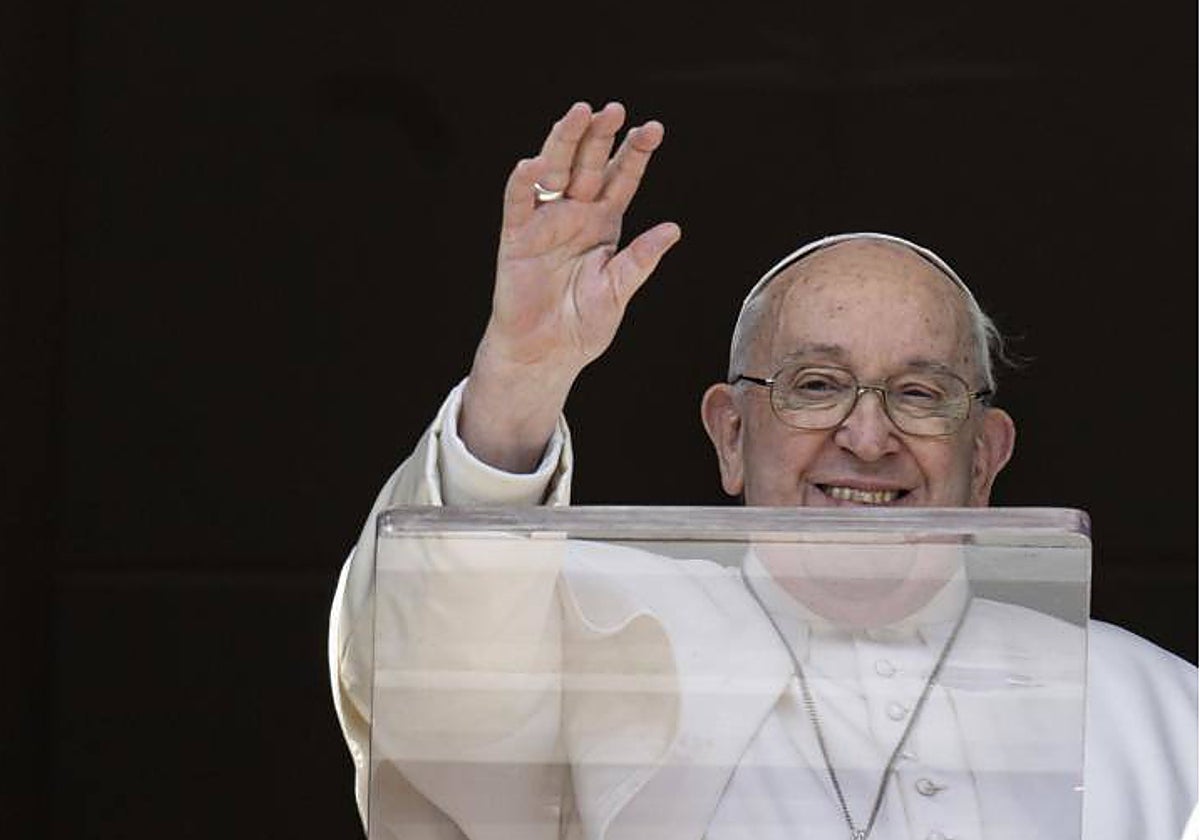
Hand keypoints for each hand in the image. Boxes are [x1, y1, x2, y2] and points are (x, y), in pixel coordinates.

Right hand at [461, 102, 680, 471]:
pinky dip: (523, 183)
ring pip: (554, 172)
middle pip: (588, 165)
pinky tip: (533, 164)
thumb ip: (640, 260)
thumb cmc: (583, 324)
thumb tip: (673, 230)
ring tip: (579, 114)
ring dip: (565, 142)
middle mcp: (575, 215)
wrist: (546, 354)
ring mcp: (545, 222)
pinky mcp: (516, 238)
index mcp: (604, 224)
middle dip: (601, 136)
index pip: (621, 179)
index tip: (654, 129)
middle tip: (615, 109)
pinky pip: (518, 204)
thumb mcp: (619, 291)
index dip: (635, 154)